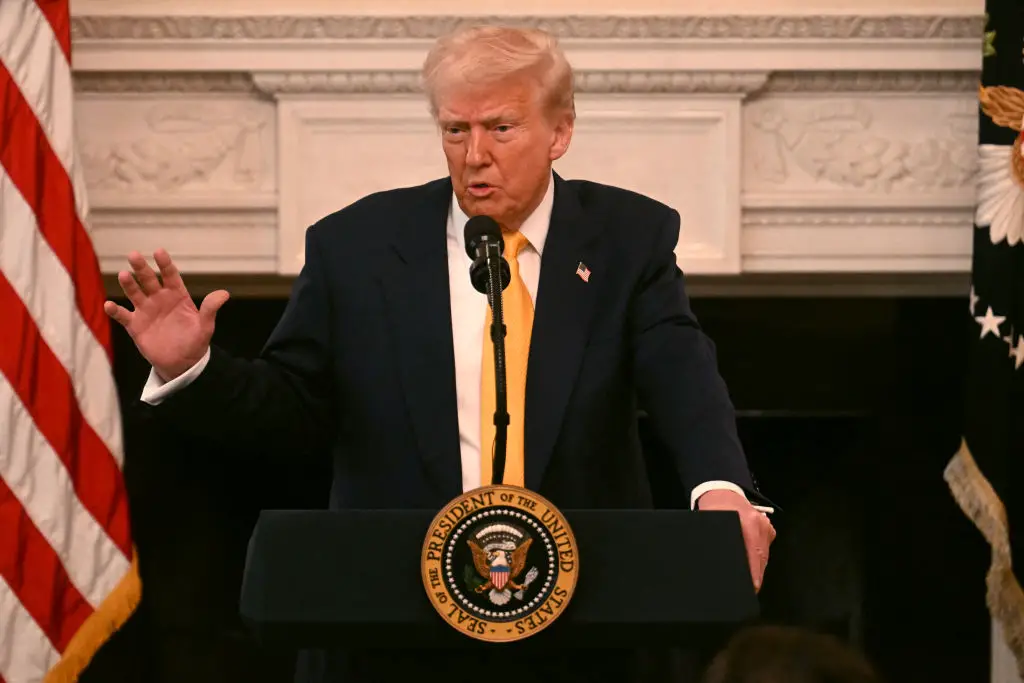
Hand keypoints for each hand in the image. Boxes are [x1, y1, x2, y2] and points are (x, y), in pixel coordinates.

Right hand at [103, 249, 228, 380]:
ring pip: (135, 293)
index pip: (170, 275)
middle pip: (149, 280)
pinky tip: (109, 305)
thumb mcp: (205, 326)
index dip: (165, 264)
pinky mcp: (135, 325)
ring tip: (124, 275)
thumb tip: (224, 294)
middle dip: (142, 268)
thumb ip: (210, 309)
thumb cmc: (195, 341)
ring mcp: (146, 310)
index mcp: (177, 295)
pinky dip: (115, 310)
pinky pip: (123, 315)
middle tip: (133, 255)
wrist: (182, 363)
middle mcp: (159, 299)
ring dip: (128, 284)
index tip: (159, 252)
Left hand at [697, 488, 775, 591]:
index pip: (754, 553)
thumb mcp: (710, 523)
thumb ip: (714, 539)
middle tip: (748, 591)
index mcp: (748, 522)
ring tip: (749, 585)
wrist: (723, 490)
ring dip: (757, 569)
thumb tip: (714, 561)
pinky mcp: (767, 528)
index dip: (753, 574)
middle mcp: (760, 524)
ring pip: (764, 554)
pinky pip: (764, 548)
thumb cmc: (713, 507)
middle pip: (761, 557)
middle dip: (755, 576)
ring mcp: (766, 526)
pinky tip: (751, 569)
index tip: (752, 588)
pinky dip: (758, 559)